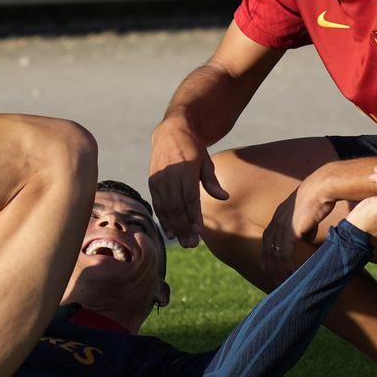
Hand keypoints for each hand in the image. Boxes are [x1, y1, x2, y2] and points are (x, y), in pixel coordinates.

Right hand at [148, 121, 228, 247]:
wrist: (170, 132)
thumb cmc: (193, 148)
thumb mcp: (205, 160)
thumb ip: (212, 180)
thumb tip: (224, 197)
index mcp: (185, 168)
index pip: (189, 196)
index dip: (193, 215)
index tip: (198, 231)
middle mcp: (170, 174)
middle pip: (176, 206)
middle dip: (183, 227)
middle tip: (191, 244)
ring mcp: (159, 179)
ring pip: (165, 208)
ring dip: (174, 227)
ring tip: (182, 242)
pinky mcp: (152, 182)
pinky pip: (158, 204)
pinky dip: (163, 219)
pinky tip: (170, 232)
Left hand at [260, 173, 336, 282]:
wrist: (324, 187)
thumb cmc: (320, 198)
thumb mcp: (308, 216)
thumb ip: (303, 228)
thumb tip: (304, 240)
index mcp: (279, 217)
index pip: (267, 240)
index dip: (268, 255)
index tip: (270, 268)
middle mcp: (276, 221)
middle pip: (266, 249)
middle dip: (269, 266)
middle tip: (274, 281)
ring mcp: (281, 226)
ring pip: (274, 254)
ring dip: (277, 270)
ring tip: (282, 283)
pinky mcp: (290, 230)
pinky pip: (284, 253)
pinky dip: (286, 266)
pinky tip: (290, 275)